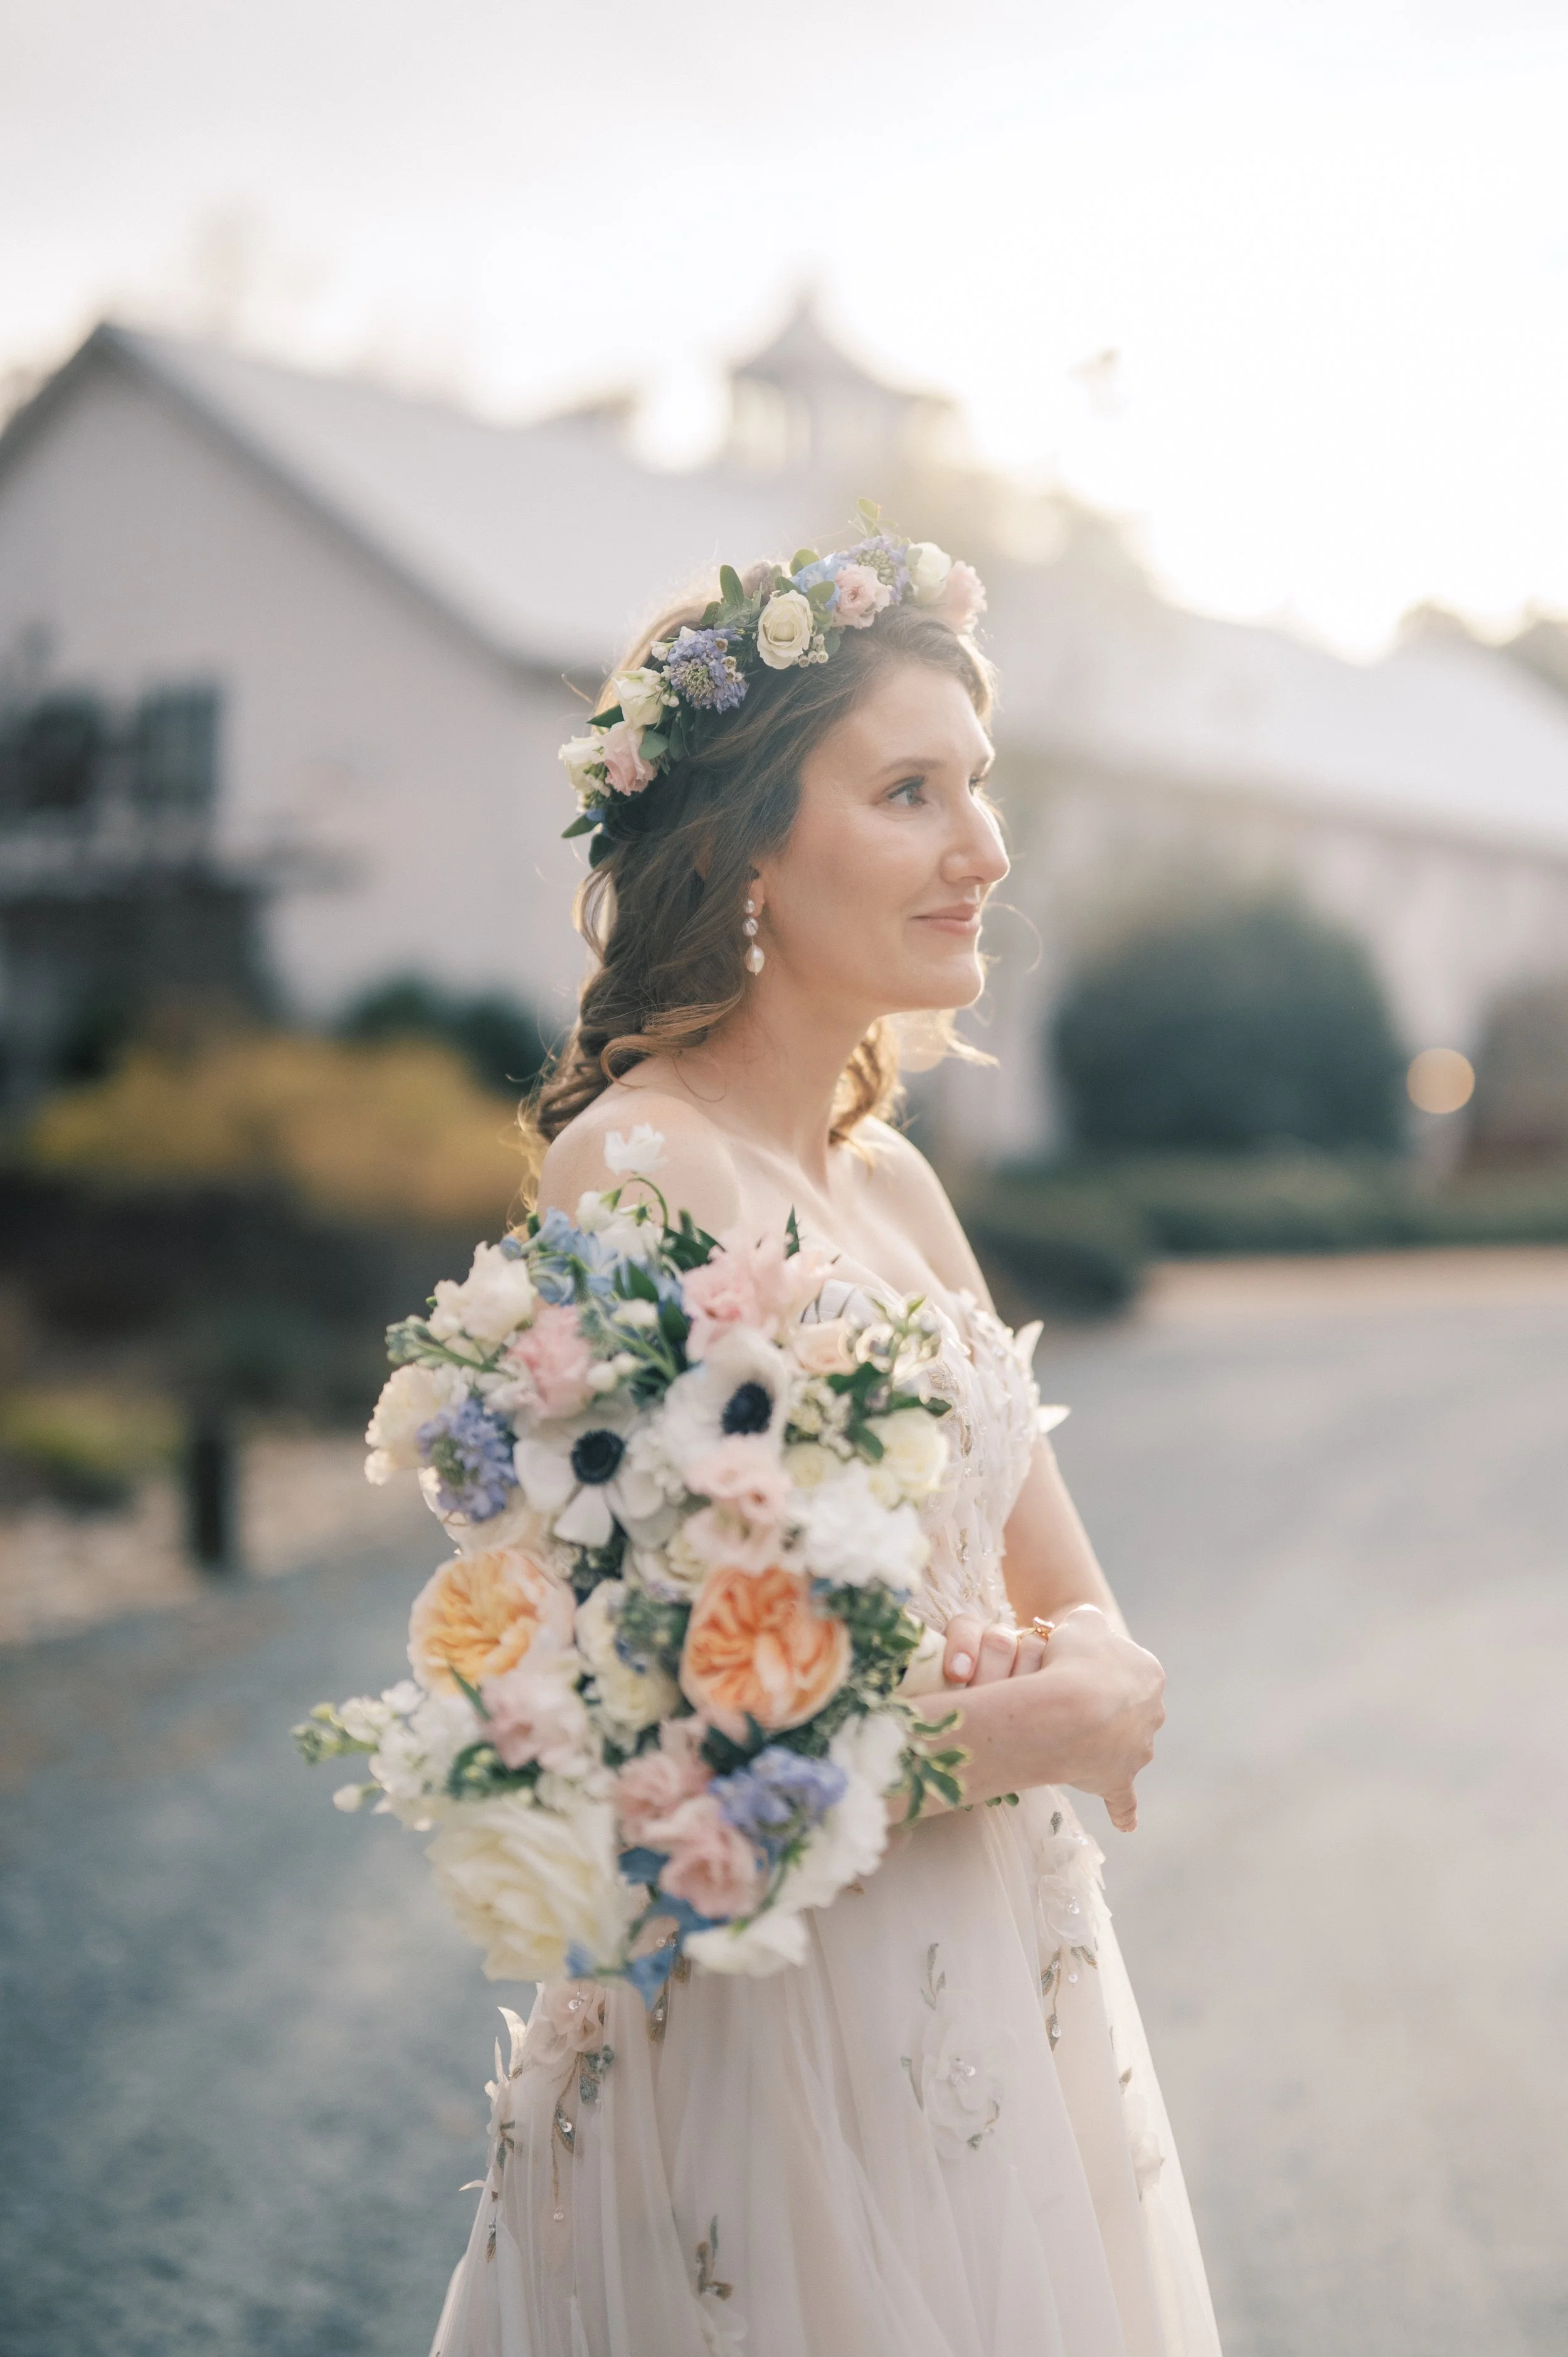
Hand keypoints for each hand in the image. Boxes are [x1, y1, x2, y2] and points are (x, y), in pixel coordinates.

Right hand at [940, 1606, 1163, 1830]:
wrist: (1067, 1708)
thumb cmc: (1074, 1659)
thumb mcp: (1082, 1621)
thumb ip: (1090, 1623)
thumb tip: (1089, 1629)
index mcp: (1148, 1674)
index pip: (1122, 1669)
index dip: (1093, 1668)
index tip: (1070, 1668)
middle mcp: (1152, 1714)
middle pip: (1125, 1710)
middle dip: (1103, 1708)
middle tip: (1066, 1703)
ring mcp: (1138, 1750)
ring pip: (1124, 1748)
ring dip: (1105, 1747)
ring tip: (1072, 1743)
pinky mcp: (1119, 1780)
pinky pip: (1123, 1800)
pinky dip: (1125, 1811)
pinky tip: (1127, 1823)